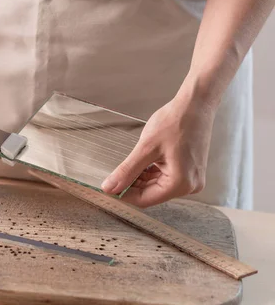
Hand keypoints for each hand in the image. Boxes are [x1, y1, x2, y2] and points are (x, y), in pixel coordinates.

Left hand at [101, 83, 216, 207]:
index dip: (124, 194)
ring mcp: (191, 179)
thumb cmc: (175, 122)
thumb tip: (109, 188)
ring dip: (139, 178)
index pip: (145, 199)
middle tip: (113, 176)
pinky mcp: (188, 170)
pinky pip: (164, 178)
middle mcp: (189, 186)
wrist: (195, 105)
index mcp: (181, 183)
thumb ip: (127, 170)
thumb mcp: (146, 148)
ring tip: (127, 165)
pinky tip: (140, 162)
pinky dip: (150, 172)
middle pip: (151, 194)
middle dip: (131, 185)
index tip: (108, 188)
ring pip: (156, 186)